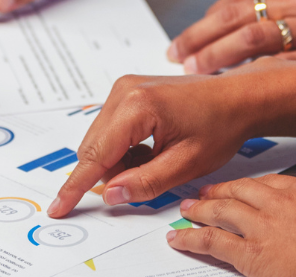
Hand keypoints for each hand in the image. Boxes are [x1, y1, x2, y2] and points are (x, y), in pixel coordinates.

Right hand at [46, 58, 292, 217]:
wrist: (237, 97)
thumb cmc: (220, 124)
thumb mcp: (186, 163)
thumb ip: (146, 182)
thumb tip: (111, 194)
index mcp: (137, 107)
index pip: (95, 156)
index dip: (75, 187)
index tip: (58, 207)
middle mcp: (123, 92)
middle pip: (93, 149)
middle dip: (111, 173)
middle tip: (144, 182)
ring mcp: (123, 88)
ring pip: (99, 141)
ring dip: (118, 161)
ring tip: (156, 160)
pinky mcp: (126, 91)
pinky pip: (109, 129)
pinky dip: (123, 148)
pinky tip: (151, 149)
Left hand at [167, 174, 295, 276]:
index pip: (267, 183)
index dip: (247, 186)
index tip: (240, 187)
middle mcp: (277, 204)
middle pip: (238, 192)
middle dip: (218, 192)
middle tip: (203, 193)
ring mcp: (261, 227)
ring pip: (220, 211)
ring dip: (200, 210)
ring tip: (186, 211)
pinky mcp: (251, 253)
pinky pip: (213, 242)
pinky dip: (192, 239)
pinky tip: (179, 239)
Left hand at [169, 0, 295, 74]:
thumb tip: (259, 12)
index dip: (210, 17)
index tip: (191, 34)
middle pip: (237, 17)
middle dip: (201, 38)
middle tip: (178, 55)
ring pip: (253, 41)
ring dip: (218, 58)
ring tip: (196, 71)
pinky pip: (284, 68)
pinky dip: (256, 77)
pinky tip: (236, 87)